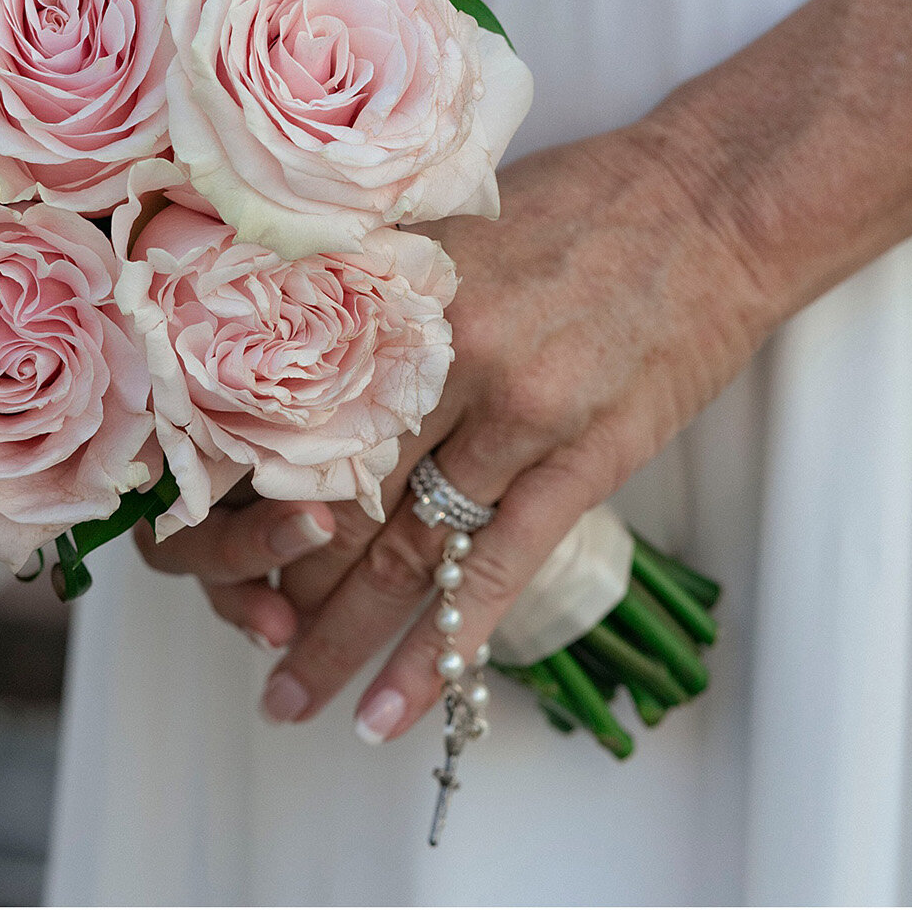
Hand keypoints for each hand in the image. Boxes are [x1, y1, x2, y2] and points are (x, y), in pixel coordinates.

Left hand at [140, 120, 774, 739]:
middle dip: (272, 582)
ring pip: (401, 550)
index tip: (193, 543)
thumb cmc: (582, 204)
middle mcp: (442, 353)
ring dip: (339, 637)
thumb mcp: (448, 224)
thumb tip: (276, 360)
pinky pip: (496, 573)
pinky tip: (398, 707)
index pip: (281, 410)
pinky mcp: (586, 460)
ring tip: (292, 700)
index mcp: (395, 289)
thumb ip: (371, 291)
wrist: (718, 203)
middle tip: (235, 637)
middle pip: (329, 492)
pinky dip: (441, 647)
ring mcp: (519, 412)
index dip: (231, 488)